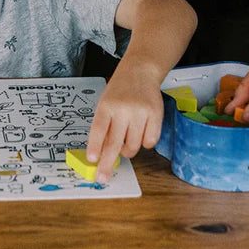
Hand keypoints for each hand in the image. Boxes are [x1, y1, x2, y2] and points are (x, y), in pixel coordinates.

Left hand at [86, 67, 163, 182]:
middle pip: (115, 143)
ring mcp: (141, 112)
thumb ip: (105, 126)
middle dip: (107, 163)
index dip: (95, 147)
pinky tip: (141, 132)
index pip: (98, 130)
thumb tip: (103, 154)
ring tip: (127, 139)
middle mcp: (123, 109)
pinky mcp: (156, 115)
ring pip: (134, 146)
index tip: (92, 160)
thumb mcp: (105, 103)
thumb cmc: (120, 91)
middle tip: (103, 176)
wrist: (140, 72)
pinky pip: (150, 141)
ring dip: (128, 150)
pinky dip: (145, 143)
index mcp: (106, 106)